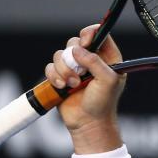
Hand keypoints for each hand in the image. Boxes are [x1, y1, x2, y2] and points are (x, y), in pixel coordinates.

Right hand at [45, 25, 125, 152]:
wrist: (88, 123)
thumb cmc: (103, 103)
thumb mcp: (108, 81)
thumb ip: (96, 62)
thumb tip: (77, 49)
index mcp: (107, 58)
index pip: (98, 34)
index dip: (89, 33)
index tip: (85, 42)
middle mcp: (90, 60)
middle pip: (74, 42)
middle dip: (73, 57)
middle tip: (80, 73)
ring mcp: (74, 68)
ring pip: (60, 55)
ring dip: (64, 70)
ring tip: (73, 85)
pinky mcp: (61, 77)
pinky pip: (50, 67)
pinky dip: (54, 76)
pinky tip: (62, 88)